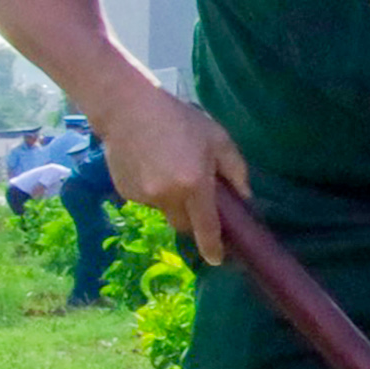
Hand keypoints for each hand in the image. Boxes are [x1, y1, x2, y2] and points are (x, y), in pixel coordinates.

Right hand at [88, 87, 249, 264]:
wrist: (127, 108)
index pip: (206, 226)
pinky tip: (151, 165)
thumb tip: (244, 198)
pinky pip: (146, 201)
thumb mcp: (218, 140)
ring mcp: (142, 196)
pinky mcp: (125, 192)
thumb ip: (236, 171)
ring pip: (164, 211)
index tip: (217, 260)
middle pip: (184, 223)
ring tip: (170, 168)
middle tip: (196, 193)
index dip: (212, 246)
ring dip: (172, 201)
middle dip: (193, 217)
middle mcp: (167, 196)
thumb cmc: (180, 120)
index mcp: (194, 185)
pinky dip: (153, 191)